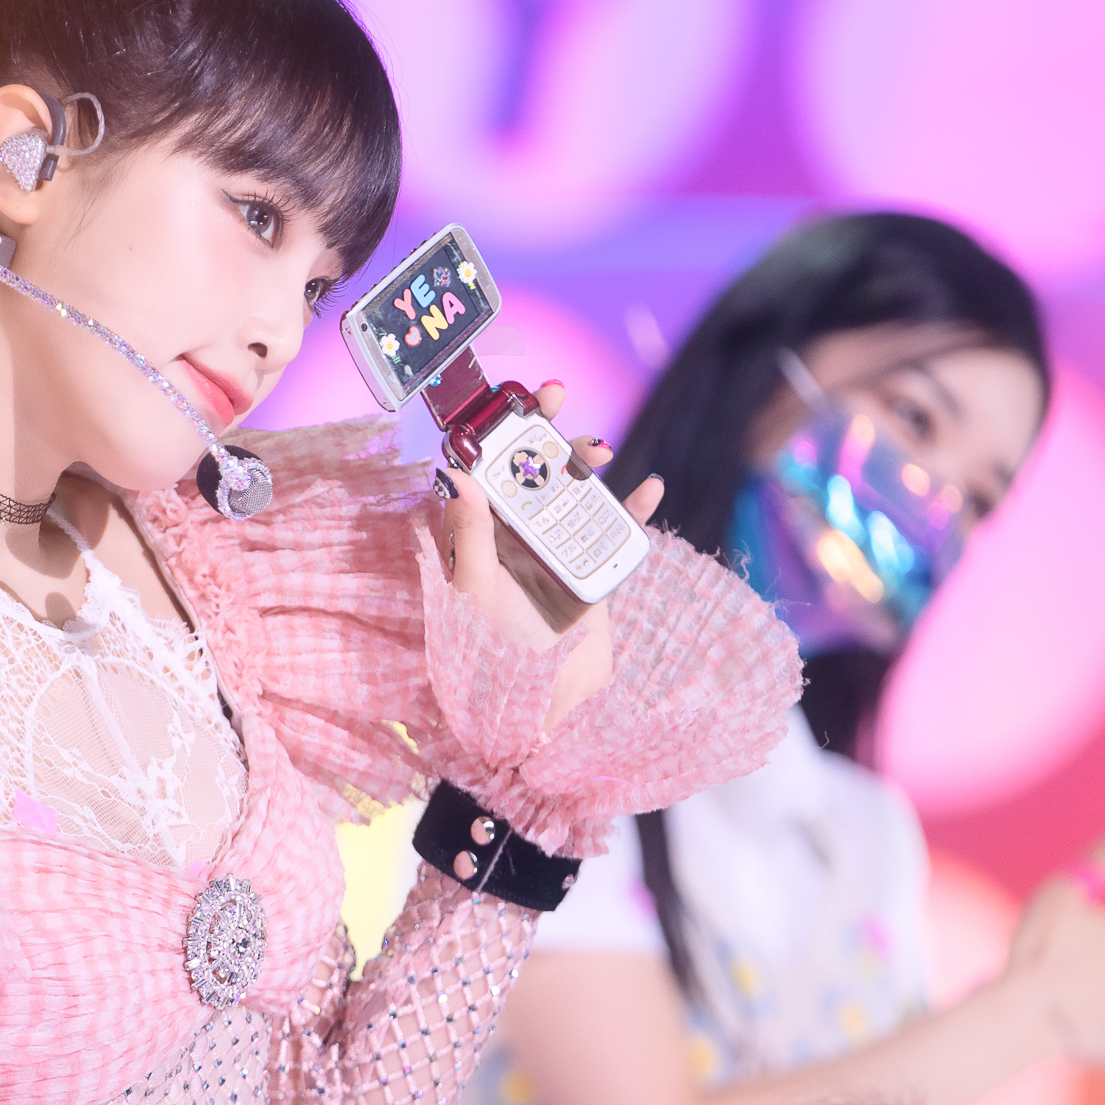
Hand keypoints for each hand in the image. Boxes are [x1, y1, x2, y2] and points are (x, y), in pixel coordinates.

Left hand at [436, 382, 665, 727]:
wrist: (537, 706)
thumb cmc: (489, 654)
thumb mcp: (474, 591)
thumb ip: (468, 533)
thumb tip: (456, 474)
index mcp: (478, 534)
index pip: (481, 468)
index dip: (492, 428)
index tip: (508, 399)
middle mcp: (514, 535)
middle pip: (531, 469)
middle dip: (545, 431)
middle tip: (559, 399)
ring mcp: (555, 550)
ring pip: (573, 490)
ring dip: (586, 461)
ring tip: (600, 452)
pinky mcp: (590, 570)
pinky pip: (615, 531)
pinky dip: (634, 510)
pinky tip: (649, 490)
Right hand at [1002, 880, 1104, 1067]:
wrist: (1022, 1010)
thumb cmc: (1037, 946)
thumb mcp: (1062, 890)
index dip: (1075, 933)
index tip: (1053, 940)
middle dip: (1090, 968)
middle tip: (1051, 970)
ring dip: (1088, 999)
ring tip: (1053, 999)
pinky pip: (1101, 1033)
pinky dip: (1083, 1030)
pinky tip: (1058, 1023)